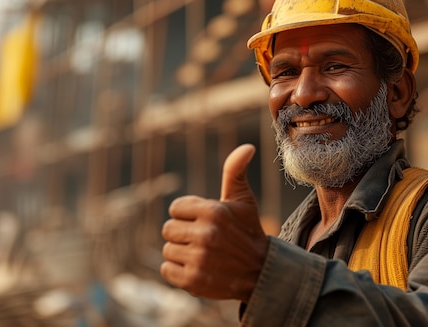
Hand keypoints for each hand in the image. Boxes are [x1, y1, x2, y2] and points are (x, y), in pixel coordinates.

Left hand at [160, 144, 268, 301]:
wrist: (261, 271)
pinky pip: (166, 270)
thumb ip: (235, 171)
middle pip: (168, 229)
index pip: (175, 208)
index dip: (187, 215)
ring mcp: (199, 259)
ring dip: (181, 253)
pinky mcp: (193, 281)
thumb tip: (248, 146)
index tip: (204, 222)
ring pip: (168, 249)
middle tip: (203, 240)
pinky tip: (197, 268)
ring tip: (203, 255)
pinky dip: (178, 271)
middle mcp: (206, 234)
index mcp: (214, 211)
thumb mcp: (243, 199)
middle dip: (183, 234)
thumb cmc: (247, 230)